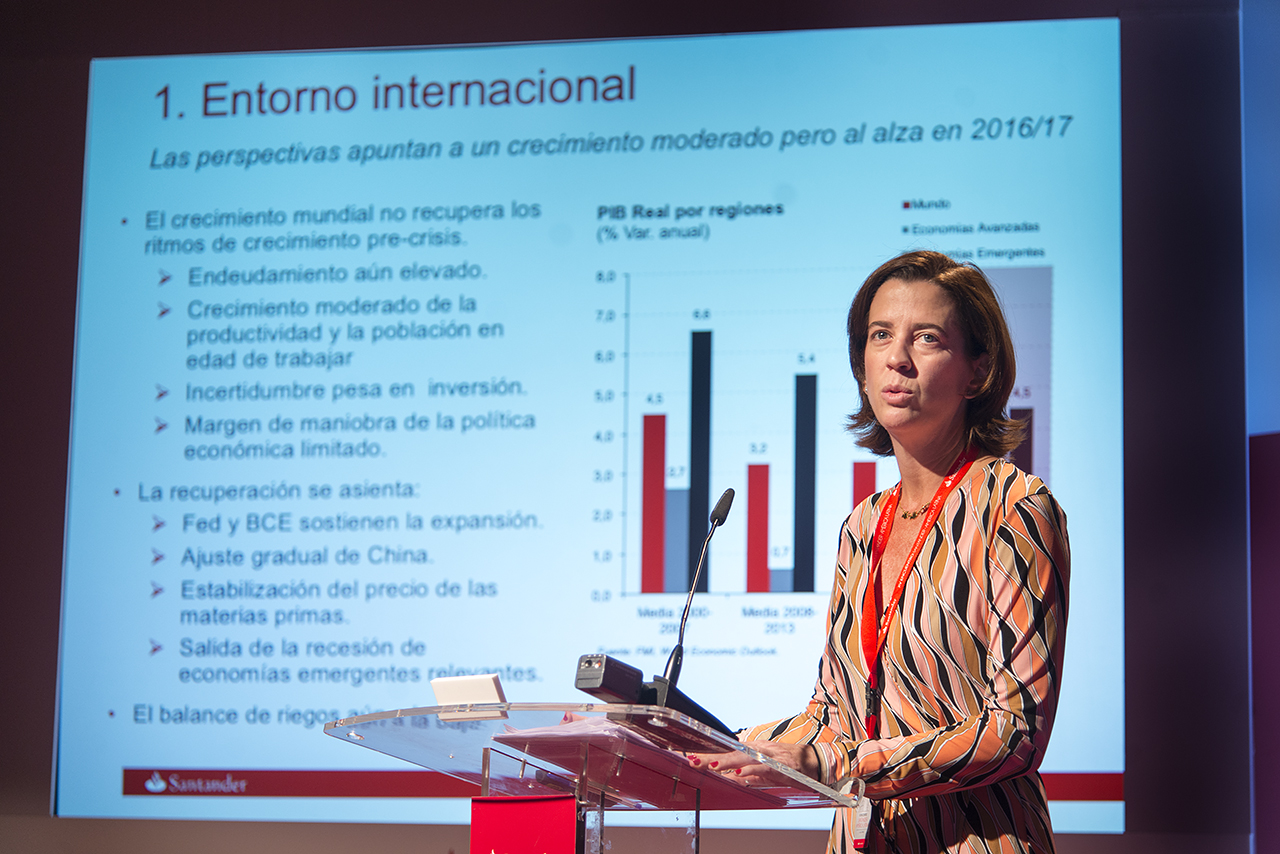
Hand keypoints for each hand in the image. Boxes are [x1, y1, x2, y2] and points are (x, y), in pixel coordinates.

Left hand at [687, 741, 819, 786]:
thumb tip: (730, 779)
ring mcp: (768, 756)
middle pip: (730, 753)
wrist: (814, 762)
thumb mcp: (764, 773)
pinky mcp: (779, 765)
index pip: (726, 753)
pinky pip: (762, 767)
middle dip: (710, 757)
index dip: (708, 755)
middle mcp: (758, 750)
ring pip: (743, 758)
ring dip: (726, 762)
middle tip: (693, 760)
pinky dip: (750, 770)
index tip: (690, 757)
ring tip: (710, 765)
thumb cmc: (789, 766)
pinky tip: (739, 773)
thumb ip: (748, 775)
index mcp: (752, 752)